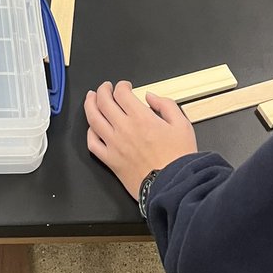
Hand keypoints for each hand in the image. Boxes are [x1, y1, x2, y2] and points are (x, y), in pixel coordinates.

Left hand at [84, 81, 196, 198]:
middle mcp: (124, 129)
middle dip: (103, 90)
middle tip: (105, 87)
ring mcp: (114, 145)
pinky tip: (92, 127)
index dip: (121, 86)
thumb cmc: (179, 160)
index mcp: (141, 118)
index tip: (124, 86)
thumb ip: (166, 105)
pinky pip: (92, 144)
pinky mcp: (111, 161)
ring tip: (91, 98)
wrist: (175, 187)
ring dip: (89, 105)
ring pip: (93, 119)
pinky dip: (89, 132)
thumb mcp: (183, 125)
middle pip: (104, 102)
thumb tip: (151, 97)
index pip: (121, 93)